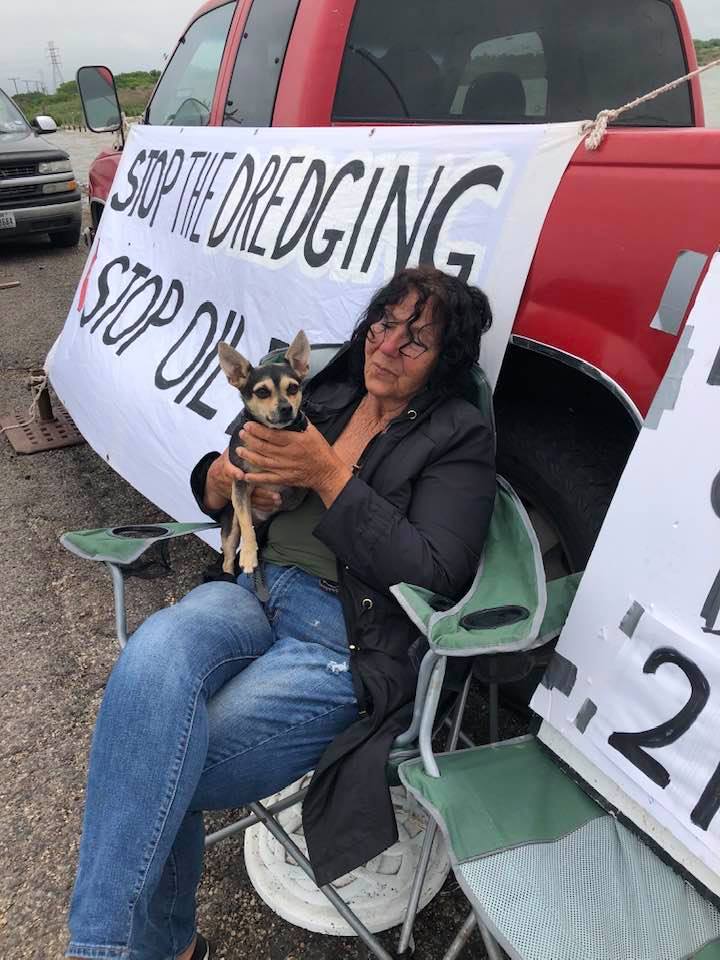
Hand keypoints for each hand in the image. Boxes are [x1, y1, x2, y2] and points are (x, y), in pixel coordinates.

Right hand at [203, 449, 281, 512]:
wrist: (216, 478)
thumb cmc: (227, 461)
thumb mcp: (230, 452)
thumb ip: (241, 445)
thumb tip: (254, 428)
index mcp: (227, 468)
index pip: (228, 470)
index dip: (233, 473)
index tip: (240, 475)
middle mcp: (232, 482)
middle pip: (245, 488)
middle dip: (260, 492)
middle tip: (274, 493)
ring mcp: (237, 492)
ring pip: (252, 498)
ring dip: (265, 499)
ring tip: (277, 499)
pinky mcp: (242, 499)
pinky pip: (254, 504)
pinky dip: (264, 505)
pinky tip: (274, 505)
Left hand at [238, 421, 352, 506]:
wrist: (327, 471)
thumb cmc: (320, 450)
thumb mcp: (312, 432)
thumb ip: (298, 423)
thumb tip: (286, 414)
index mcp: (294, 441)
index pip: (271, 434)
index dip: (257, 430)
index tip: (248, 425)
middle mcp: (288, 454)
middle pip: (263, 446)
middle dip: (249, 440)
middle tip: (241, 434)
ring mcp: (285, 467)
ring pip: (262, 461)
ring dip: (248, 456)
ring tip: (239, 450)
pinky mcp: (284, 478)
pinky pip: (267, 478)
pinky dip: (255, 478)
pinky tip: (245, 475)